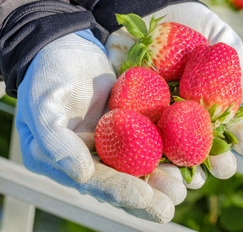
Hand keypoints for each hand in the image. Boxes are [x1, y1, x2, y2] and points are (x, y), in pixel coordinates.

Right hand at [15, 31, 188, 222]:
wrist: (68, 44)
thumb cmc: (49, 73)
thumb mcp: (44, 104)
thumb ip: (56, 141)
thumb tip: (82, 176)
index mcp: (67, 161)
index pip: (97, 182)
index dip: (122, 192)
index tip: (146, 199)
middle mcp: (93, 156)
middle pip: (126, 179)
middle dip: (152, 193)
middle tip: (175, 200)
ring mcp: (116, 140)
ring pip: (144, 162)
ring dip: (167, 173)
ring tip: (191, 182)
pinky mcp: (133, 122)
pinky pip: (153, 136)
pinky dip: (173, 144)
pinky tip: (194, 151)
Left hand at [105, 1, 242, 178]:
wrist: (146, 8)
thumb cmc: (189, 21)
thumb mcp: (218, 36)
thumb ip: (235, 62)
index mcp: (212, 103)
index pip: (233, 127)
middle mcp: (187, 118)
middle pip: (205, 147)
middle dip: (217, 162)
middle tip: (222, 168)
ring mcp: (158, 121)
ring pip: (172, 154)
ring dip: (183, 171)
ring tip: (190, 181)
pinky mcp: (129, 119)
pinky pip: (135, 143)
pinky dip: (143, 160)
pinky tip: (152, 171)